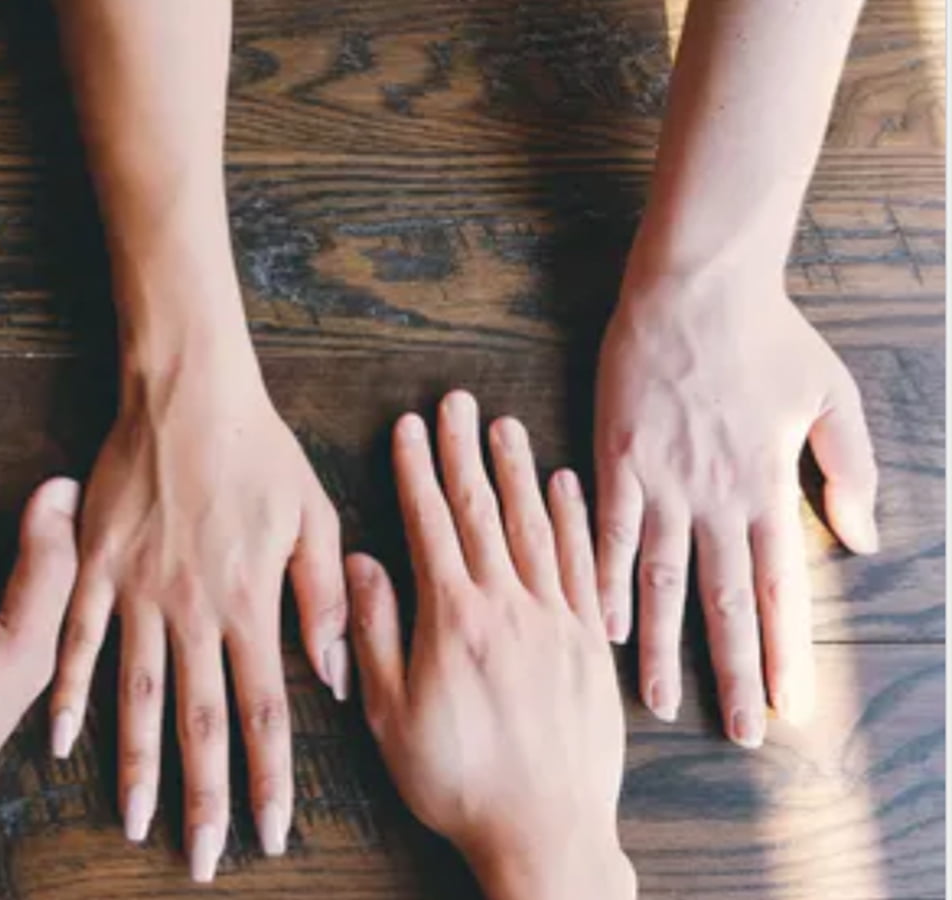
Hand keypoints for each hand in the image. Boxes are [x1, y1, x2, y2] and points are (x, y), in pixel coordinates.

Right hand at [49, 343, 345, 881]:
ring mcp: (138, 591)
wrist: (187, 389)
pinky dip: (68, 694)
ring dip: (136, 766)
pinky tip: (61, 742)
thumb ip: (323, 600)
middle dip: (204, 797)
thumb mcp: (314, 517)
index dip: (269, 780)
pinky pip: (77, 641)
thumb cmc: (260, 450)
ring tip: (136, 822)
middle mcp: (193, 609)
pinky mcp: (95, 566)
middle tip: (203, 859)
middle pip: (200, 722)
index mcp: (250, 602)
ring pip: (136, 696)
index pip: (265, 712)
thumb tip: (336, 678)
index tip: (271, 833)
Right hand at [347, 391, 632, 899]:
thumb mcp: (390, 714)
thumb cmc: (457, 782)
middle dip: (464, 452)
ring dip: (518, 472)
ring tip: (505, 426)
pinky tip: (566, 486)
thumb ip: (374, 633)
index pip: (431, 525)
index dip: (417, 471)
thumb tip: (359, 564)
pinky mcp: (590, 644)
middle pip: (483, 511)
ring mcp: (557, 621)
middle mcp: (509, 607)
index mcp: (453, 619)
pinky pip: (584, 565)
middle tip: (457, 401)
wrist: (545, 832)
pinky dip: (574, 520)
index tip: (409, 427)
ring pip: (535, 527)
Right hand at [594, 266, 877, 743]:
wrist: (695, 286)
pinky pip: (608, 533)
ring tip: (657, 702)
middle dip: (733, 672)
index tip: (790, 707)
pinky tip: (601, 626)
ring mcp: (662, 481)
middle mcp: (716, 497)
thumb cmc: (767, 335)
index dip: (785, 651)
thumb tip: (863, 539)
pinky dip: (605, 582)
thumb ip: (848, 470)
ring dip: (661, 647)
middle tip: (738, 733)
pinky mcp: (617, 459)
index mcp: (768, 487)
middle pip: (723, 601)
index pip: (779, 588)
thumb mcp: (832, 397)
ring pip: (663, 581)